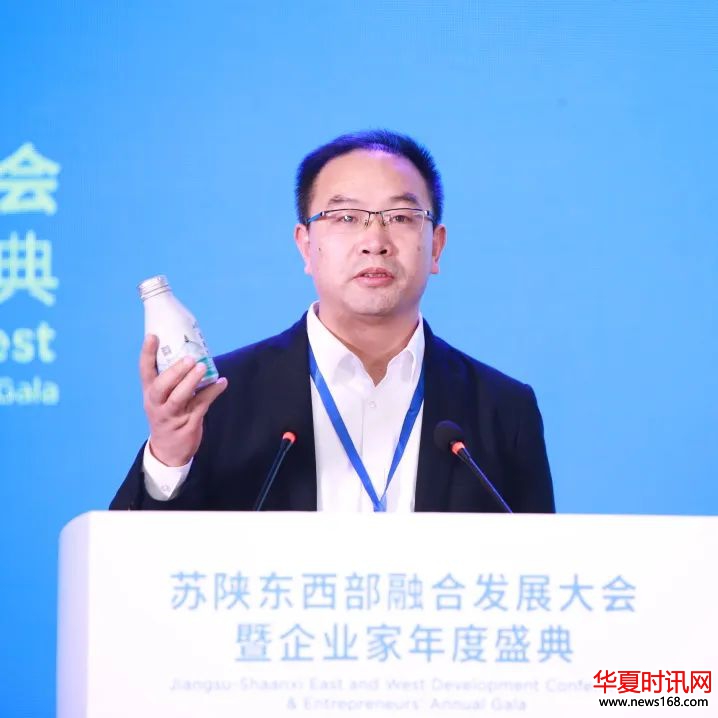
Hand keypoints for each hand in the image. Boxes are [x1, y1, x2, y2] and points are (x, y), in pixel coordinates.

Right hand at [140, 334, 227, 465]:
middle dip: (175, 372)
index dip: (147, 354)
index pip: (145, 372)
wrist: (168, 452)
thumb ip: (172, 381)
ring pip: (179, 398)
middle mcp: (157, 404)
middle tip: (190, 358)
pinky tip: (222, 382)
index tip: (152, 336)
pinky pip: (201, 405)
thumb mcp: (161, 399)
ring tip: (203, 367)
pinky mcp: (188, 424)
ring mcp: (172, 416)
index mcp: (150, 394)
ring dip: (191, 382)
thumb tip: (192, 354)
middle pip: (161, 386)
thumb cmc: (167, 416)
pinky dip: (212, 392)